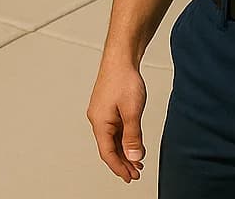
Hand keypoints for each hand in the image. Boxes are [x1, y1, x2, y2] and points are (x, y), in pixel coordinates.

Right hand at [86, 60, 147, 182]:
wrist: (121, 58)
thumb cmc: (123, 79)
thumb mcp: (132, 111)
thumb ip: (133, 137)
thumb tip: (134, 157)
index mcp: (99, 122)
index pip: (107, 153)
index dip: (119, 168)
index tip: (130, 177)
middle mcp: (97, 119)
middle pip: (108, 148)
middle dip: (123, 163)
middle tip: (136, 173)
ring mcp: (102, 114)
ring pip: (112, 140)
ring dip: (124, 152)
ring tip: (137, 162)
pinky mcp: (108, 108)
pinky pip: (115, 130)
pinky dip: (124, 140)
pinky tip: (133, 144)